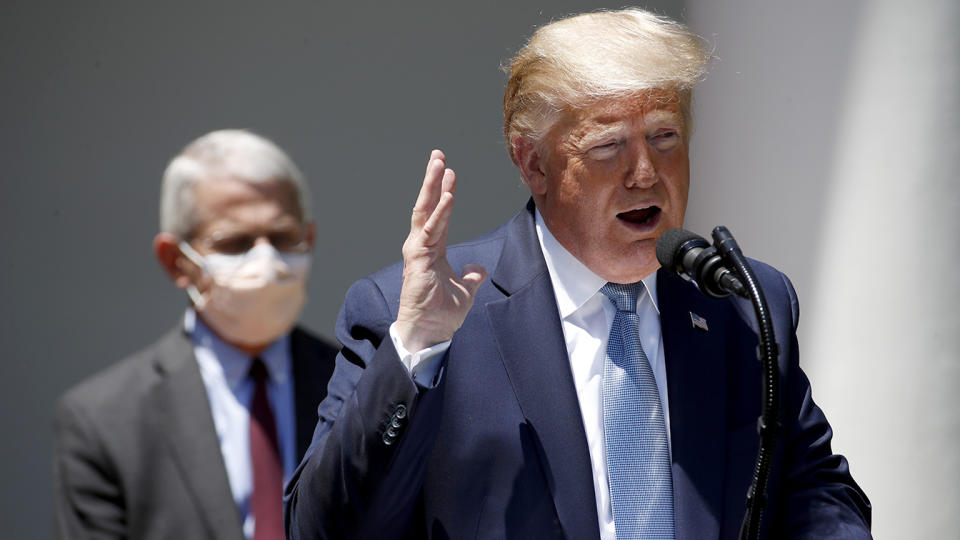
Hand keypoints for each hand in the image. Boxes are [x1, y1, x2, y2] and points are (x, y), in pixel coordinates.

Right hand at [395, 150, 486, 351]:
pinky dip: (440, 213)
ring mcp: (418, 250)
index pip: (438, 214)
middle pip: (427, 205)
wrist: (429, 332)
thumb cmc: (441, 314)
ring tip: (439, 164)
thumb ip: (471, 277)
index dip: (443, 192)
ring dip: (433, 187)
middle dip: (431, 180)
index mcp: (432, 250)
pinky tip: (447, 197)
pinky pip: (431, 230)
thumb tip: (479, 268)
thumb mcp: (465, 291)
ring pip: (425, 212)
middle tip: (437, 155)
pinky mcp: (418, 258)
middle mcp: (422, 245)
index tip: (449, 172)